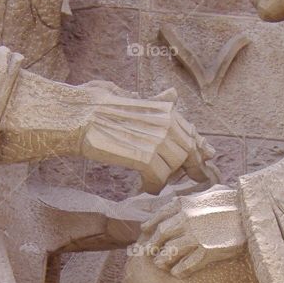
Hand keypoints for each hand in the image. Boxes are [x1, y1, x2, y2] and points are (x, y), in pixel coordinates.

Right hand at [82, 86, 216, 192]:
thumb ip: (151, 101)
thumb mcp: (126, 95)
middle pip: (188, 150)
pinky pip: (158, 178)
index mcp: (162, 108)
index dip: (200, 146)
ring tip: (157, 182)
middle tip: (195, 178)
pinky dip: (152, 186)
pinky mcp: (145, 157)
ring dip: (167, 176)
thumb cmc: (93, 104)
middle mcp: (164, 122)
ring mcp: (156, 139)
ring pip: (175, 165)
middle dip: (192, 166)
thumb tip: (173, 95)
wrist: (75, 115)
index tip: (208, 156)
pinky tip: (144, 187)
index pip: (190, 131)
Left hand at [138, 185, 245, 276]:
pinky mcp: (207, 250)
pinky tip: (177, 273)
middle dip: (153, 244)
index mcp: (186, 204)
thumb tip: (193, 195)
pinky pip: (189, 263)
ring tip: (159, 264)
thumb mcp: (213, 192)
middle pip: (162, 234)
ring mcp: (196, 236)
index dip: (151, 223)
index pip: (162, 214)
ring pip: (172, 250)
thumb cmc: (235, 201)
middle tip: (147, 252)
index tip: (144, 230)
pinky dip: (181, 269)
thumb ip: (199, 195)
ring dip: (164, 258)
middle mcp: (186, 219)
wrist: (251, 211)